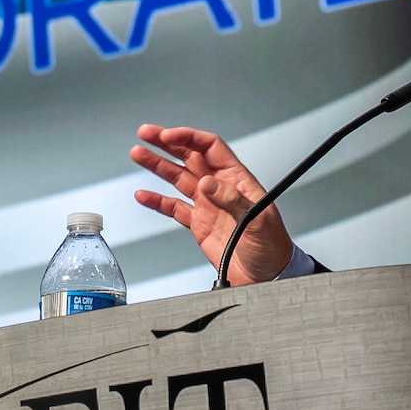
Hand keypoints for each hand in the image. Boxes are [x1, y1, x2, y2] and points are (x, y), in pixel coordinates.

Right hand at [130, 124, 293, 284]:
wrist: (268, 276)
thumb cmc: (272, 245)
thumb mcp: (257, 220)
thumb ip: (231, 199)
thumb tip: (207, 183)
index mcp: (236, 178)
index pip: (210, 147)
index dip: (188, 138)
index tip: (168, 135)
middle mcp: (219, 187)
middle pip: (189, 156)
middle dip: (166, 143)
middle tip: (146, 133)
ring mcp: (207, 204)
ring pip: (177, 178)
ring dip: (157, 166)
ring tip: (138, 154)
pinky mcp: (199, 224)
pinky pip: (173, 208)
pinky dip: (157, 201)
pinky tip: (143, 195)